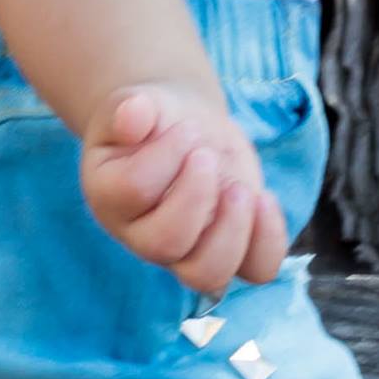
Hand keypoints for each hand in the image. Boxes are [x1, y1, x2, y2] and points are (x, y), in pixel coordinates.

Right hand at [81, 83, 289, 296]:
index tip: (186, 128)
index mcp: (109, 196)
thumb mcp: (136, 103)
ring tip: (240, 189)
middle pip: (163, 244)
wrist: (181, 129)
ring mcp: (187, 251)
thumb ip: (130, 107)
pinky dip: (268, 241)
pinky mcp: (229, 248)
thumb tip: (133, 114)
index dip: (165, 155)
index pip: (134, 190)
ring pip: (206, 275)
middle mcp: (141, 235)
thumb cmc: (153, 120)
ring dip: (232, 231)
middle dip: (195, 196)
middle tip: (208, 156)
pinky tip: (265, 199)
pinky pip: (255, 269)